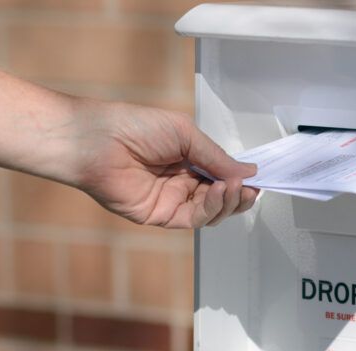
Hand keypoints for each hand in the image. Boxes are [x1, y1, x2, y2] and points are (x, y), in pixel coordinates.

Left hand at [72, 100, 258, 227]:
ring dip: (228, 201)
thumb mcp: (186, 133)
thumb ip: (217, 157)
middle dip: (239, 194)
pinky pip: (195, 218)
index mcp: (189, 159)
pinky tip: (218, 191)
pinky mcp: (162, 216)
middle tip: (250, 188)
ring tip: (233, 187)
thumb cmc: (134, 127)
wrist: (96, 142)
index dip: (241, 178)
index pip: (224, 175)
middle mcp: (184, 182)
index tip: (259, 178)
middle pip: (222, 197)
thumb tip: (249, 171)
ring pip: (213, 211)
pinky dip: (211, 207)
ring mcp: (173, 201)